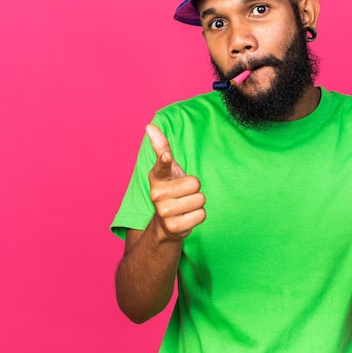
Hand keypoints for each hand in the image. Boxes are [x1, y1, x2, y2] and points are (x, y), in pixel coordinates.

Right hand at [146, 124, 205, 240]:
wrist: (166, 223)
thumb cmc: (170, 189)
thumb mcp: (167, 169)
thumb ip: (161, 146)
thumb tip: (150, 125)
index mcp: (157, 177)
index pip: (162, 166)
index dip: (165, 160)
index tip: (166, 156)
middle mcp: (157, 194)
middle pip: (195, 183)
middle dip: (195, 189)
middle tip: (184, 194)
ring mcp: (164, 212)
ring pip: (200, 199)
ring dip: (197, 203)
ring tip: (185, 205)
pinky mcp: (175, 227)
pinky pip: (201, 215)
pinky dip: (198, 215)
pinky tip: (187, 216)